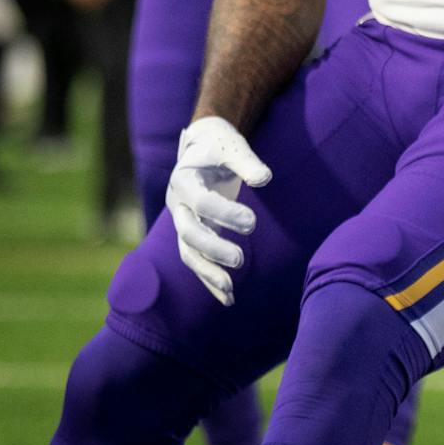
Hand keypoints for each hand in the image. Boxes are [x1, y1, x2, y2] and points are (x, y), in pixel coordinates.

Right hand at [166, 116, 271, 305]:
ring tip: (231, 291)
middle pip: (188, 234)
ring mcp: (183, 222)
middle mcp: (178, 205)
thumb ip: (247, 163)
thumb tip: (265, 179)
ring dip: (207, 273)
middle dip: (212, 248)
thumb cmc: (221, 145)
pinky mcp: (194, 233)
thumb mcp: (233, 147)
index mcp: (184, 181)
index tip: (252, 221)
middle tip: (240, 259)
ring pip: (189, 253)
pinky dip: (210, 279)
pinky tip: (228, 298)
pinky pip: (198, 260)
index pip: (201, 203)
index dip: (225, 213)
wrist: (202, 145)